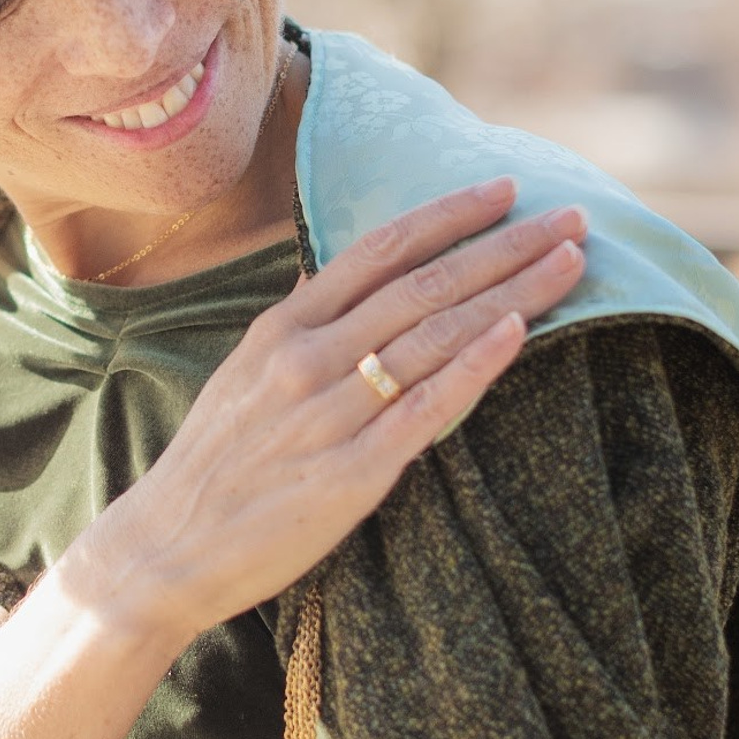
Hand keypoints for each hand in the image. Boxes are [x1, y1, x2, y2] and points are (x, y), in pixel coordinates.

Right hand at [71, 177, 585, 647]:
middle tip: (572, 218)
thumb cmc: (215, 462)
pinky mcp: (350, 475)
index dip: (448, 214)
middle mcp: (307, 359)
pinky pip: (425, 409)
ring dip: (512, 292)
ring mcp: (329, 415)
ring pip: (435, 336)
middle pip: (424, 284)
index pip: (379, 250)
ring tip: (571, 264)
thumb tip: (340, 273)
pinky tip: (518, 331)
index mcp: (282, 327)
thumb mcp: (244, 372)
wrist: (165, 549)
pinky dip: (474, 365)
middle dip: (505, 245)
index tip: (504, 189)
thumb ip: (300, 322)